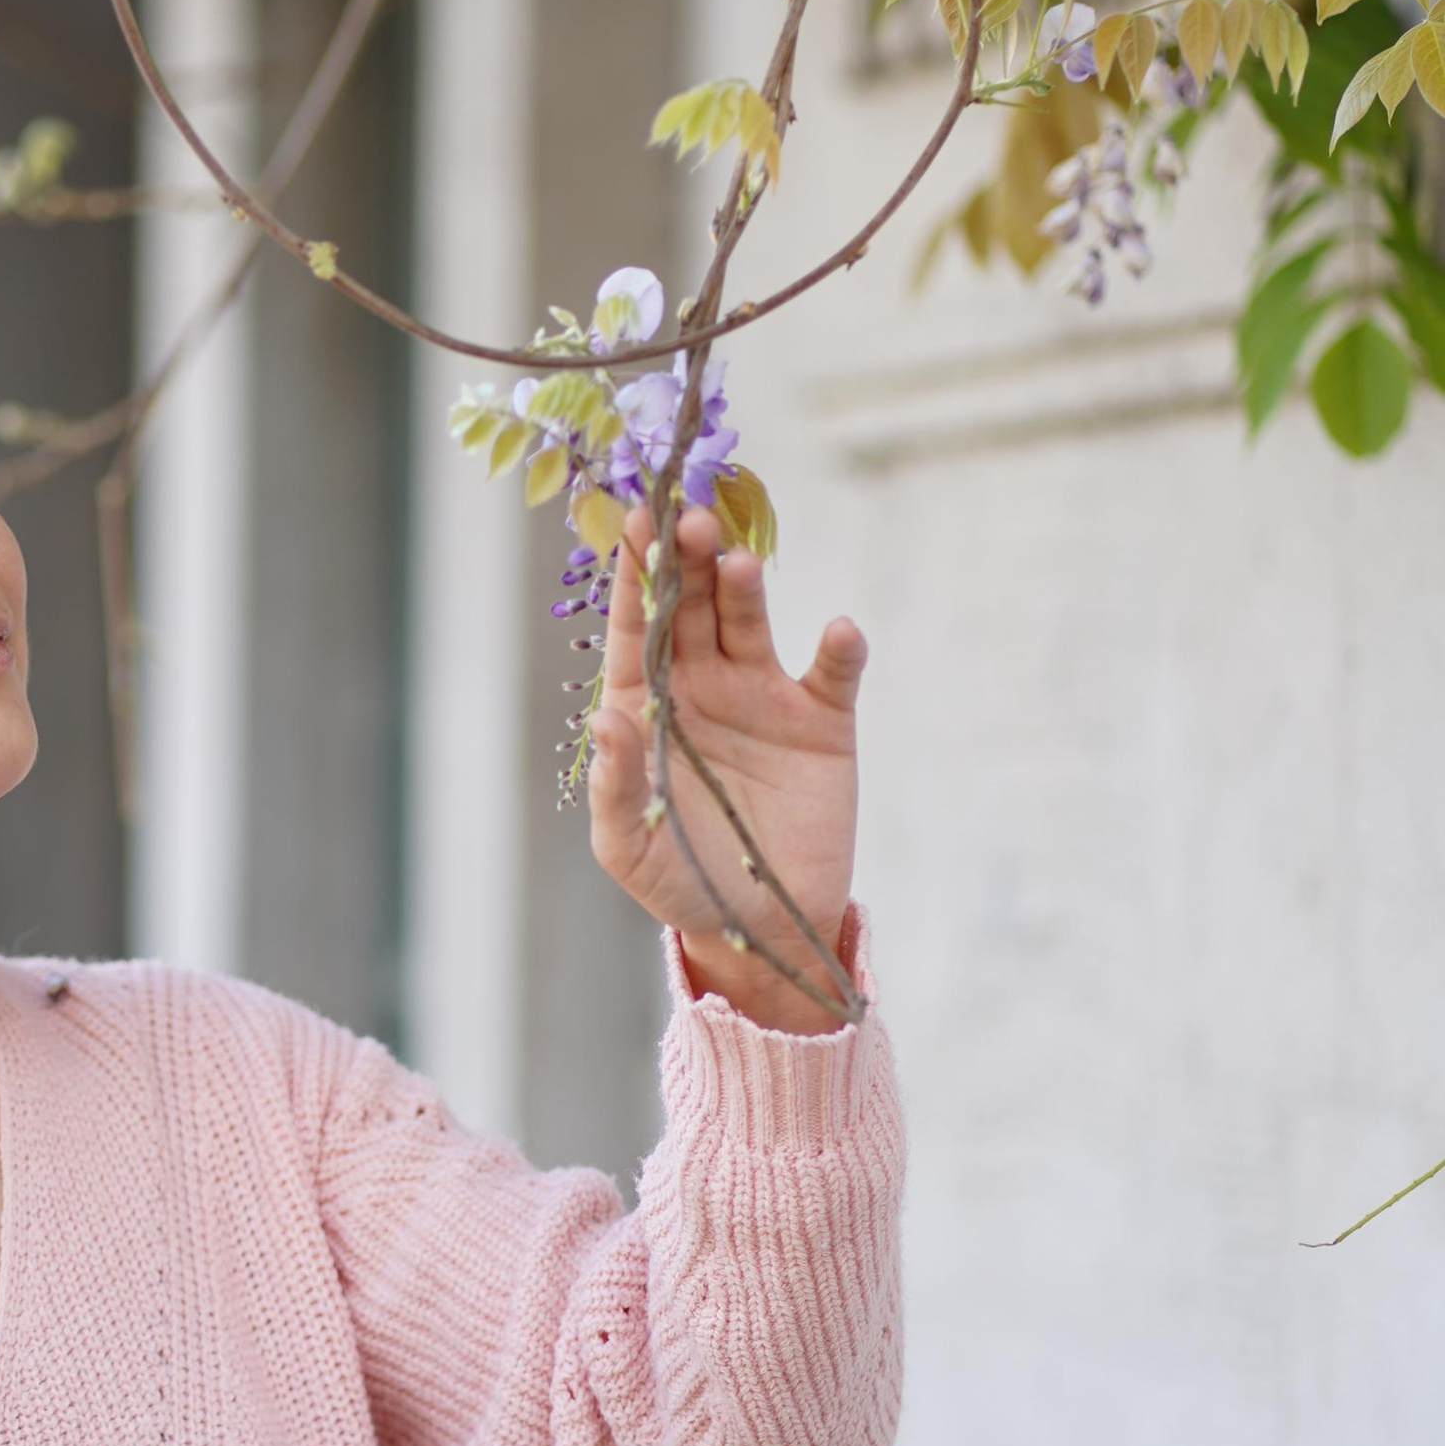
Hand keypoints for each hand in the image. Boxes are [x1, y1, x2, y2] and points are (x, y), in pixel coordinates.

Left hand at [586, 503, 865, 1033]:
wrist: (760, 927)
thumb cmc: (680, 880)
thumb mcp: (630, 847)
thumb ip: (616, 784)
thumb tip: (606, 719)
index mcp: (648, 705)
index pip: (637, 629)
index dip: (635, 577)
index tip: (632, 523)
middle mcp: (702, 685)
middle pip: (693, 608)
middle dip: (688, 562)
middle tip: (688, 518)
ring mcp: (762, 696)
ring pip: (750, 625)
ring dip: (745, 590)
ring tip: (738, 564)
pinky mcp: (821, 721)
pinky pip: (832, 674)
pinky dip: (838, 650)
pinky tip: (836, 631)